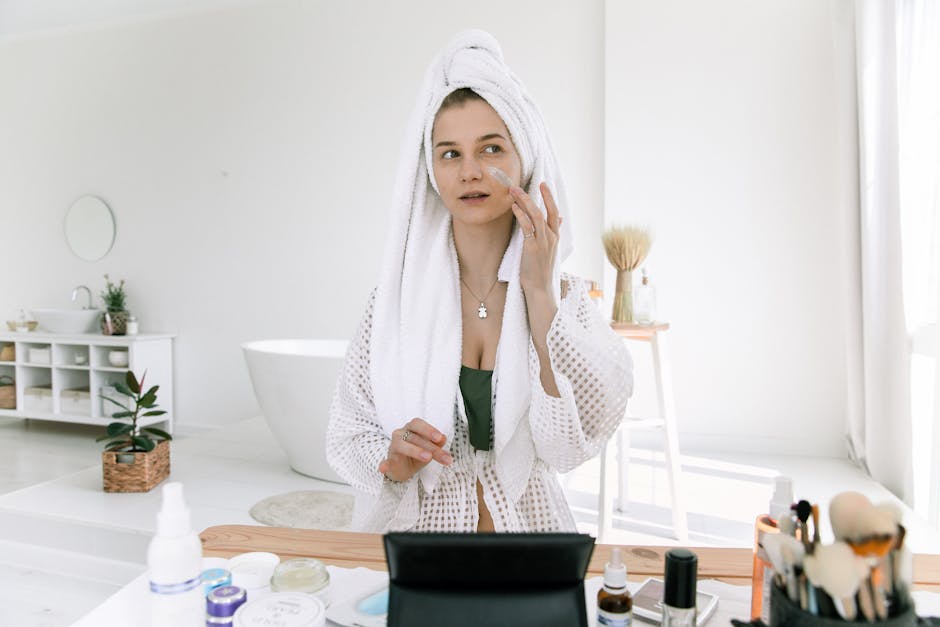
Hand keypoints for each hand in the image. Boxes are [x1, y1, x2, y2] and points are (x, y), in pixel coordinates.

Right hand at [378, 417, 451, 481]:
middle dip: (429, 446)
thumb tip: (444, 438)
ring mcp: (393, 448)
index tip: (440, 438)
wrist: (402, 469)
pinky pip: (385, 462)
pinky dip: (384, 464)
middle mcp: (400, 434)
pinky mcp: (388, 461)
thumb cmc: (417, 454)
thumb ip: (437, 444)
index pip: (418, 424)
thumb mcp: (430, 450)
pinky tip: (383, 468)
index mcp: (411, 428)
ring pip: (401, 445)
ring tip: (427, 458)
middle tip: (437, 453)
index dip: (429, 429)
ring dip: (415, 451)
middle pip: (414, 437)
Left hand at [509, 182, 561, 296]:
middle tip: (531, 182)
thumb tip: (560, 219)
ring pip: (537, 216)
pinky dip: (521, 215)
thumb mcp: (549, 250)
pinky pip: (528, 227)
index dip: (549, 198)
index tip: (543, 185)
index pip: (555, 213)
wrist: (540, 289)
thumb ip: (553, 233)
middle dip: (541, 195)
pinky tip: (514, 207)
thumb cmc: (541, 271)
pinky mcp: (532, 248)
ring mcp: (543, 242)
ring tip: (515, 191)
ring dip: (525, 201)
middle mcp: (551, 238)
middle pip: (548, 211)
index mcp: (555, 237)